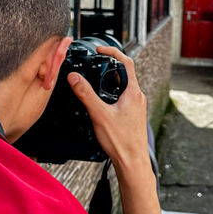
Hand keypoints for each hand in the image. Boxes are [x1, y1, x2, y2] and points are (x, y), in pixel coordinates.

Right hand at [67, 46, 150, 177]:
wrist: (132, 163)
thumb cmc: (122, 142)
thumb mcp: (99, 114)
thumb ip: (86, 94)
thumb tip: (74, 77)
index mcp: (133, 92)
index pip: (126, 62)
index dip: (112, 52)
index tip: (100, 50)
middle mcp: (137, 97)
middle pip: (124, 73)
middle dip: (108, 66)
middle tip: (95, 63)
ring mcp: (136, 107)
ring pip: (123, 86)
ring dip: (110, 80)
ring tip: (94, 81)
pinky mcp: (133, 115)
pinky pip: (122, 97)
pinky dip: (111, 93)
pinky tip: (101, 103)